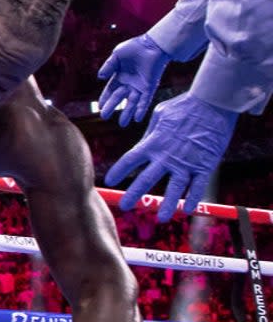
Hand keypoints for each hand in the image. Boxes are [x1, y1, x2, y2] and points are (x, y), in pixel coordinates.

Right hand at [97, 34, 172, 126]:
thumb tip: (100, 78)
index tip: (100, 107)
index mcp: (120, 76)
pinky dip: (141, 109)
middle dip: (111, 108)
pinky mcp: (150, 87)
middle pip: (118, 98)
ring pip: (132, 103)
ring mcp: (140, 86)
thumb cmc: (135, 47)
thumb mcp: (116, 55)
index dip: (105, 99)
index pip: (110, 91)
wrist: (153, 44)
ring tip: (122, 124)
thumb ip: (108, 66)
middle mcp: (129, 84)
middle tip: (104, 117)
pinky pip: (145, 101)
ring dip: (127, 113)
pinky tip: (137, 119)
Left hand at [104, 93, 237, 221]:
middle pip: (146, 179)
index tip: (108, 181)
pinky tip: (189, 210)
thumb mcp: (159, 115)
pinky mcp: (205, 164)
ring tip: (161, 218)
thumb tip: (142, 145)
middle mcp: (167, 156)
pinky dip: (193, 198)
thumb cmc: (184, 106)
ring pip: (174, 188)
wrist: (212, 103)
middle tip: (124, 206)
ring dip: (167, 204)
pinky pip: (198, 185)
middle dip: (134, 194)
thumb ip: (150, 134)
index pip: (129, 160)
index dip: (118, 171)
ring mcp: (186, 162)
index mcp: (153, 142)